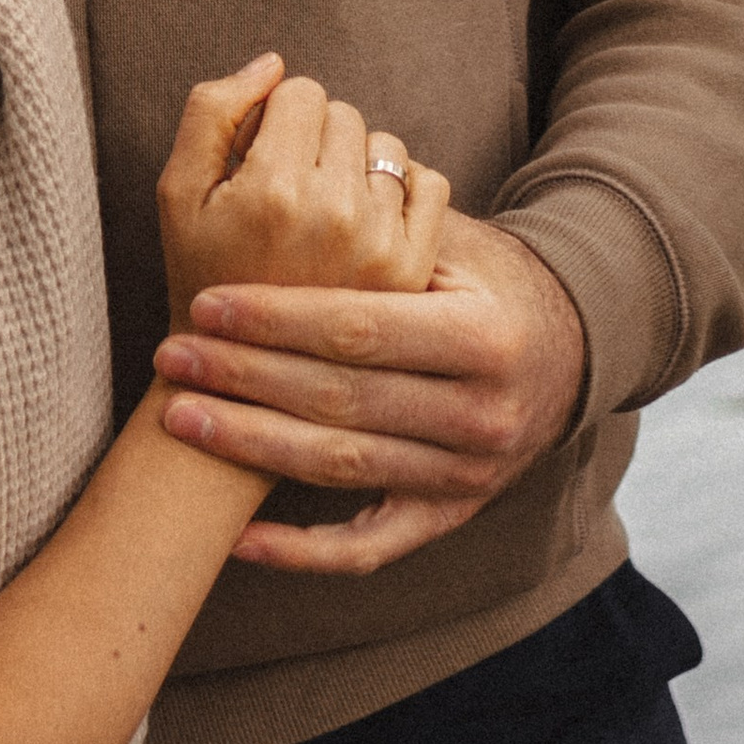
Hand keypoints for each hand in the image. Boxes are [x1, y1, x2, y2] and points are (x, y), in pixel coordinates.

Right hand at [155, 58, 448, 336]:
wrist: (243, 376)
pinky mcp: (413, 267)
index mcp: (273, 189)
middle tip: (290, 189)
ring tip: (324, 209)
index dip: (276, 116)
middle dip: (316, 137)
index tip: (260, 157)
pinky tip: (365, 219)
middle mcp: (335, 213)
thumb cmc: (203, 272)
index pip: (301, 92)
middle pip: (345, 113)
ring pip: (386, 146)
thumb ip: (212, 110)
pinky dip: (402, 189)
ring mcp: (380, 243)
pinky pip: (428, 183)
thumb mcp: (177, 191)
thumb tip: (273, 64)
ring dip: (358, 163)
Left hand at [155, 208, 585, 572]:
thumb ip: (381, 232)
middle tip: (172, 355)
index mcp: (485, 336)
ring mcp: (468, 476)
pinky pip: (368, 548)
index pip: (361, 327)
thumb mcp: (455, 245)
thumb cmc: (487, 282)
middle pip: (341, 399)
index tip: (205, 302)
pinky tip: (238, 540)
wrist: (570, 353)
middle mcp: (483, 415)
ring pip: (342, 468)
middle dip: (245, 377)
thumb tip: (281, 192)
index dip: (276, 317)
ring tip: (181, 417)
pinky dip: (301, 551)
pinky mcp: (451, 516)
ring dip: (252, 445)